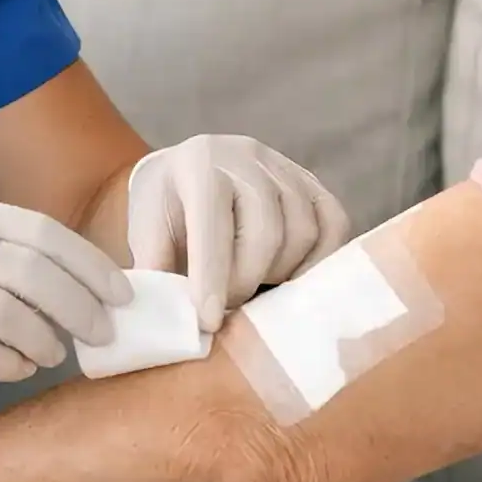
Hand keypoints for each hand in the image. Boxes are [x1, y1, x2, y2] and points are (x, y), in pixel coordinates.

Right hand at [0, 193, 129, 420]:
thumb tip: (71, 287)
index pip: (38, 229)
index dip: (87, 262)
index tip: (120, 292)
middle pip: (32, 270)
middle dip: (79, 304)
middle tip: (103, 332)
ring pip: (8, 311)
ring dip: (43, 338)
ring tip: (53, 354)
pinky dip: (7, 364)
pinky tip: (16, 370)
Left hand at [128, 134, 350, 330]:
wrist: (185, 175)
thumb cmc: (166, 213)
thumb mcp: (146, 237)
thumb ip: (158, 274)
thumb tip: (177, 324)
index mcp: (198, 165)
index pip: (213, 225)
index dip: (212, 279)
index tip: (209, 322)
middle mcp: (246, 156)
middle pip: (266, 233)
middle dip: (246, 282)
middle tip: (229, 309)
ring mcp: (285, 166)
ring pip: (303, 233)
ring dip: (280, 275)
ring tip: (255, 288)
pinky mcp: (313, 183)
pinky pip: (334, 225)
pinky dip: (318, 262)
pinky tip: (291, 279)